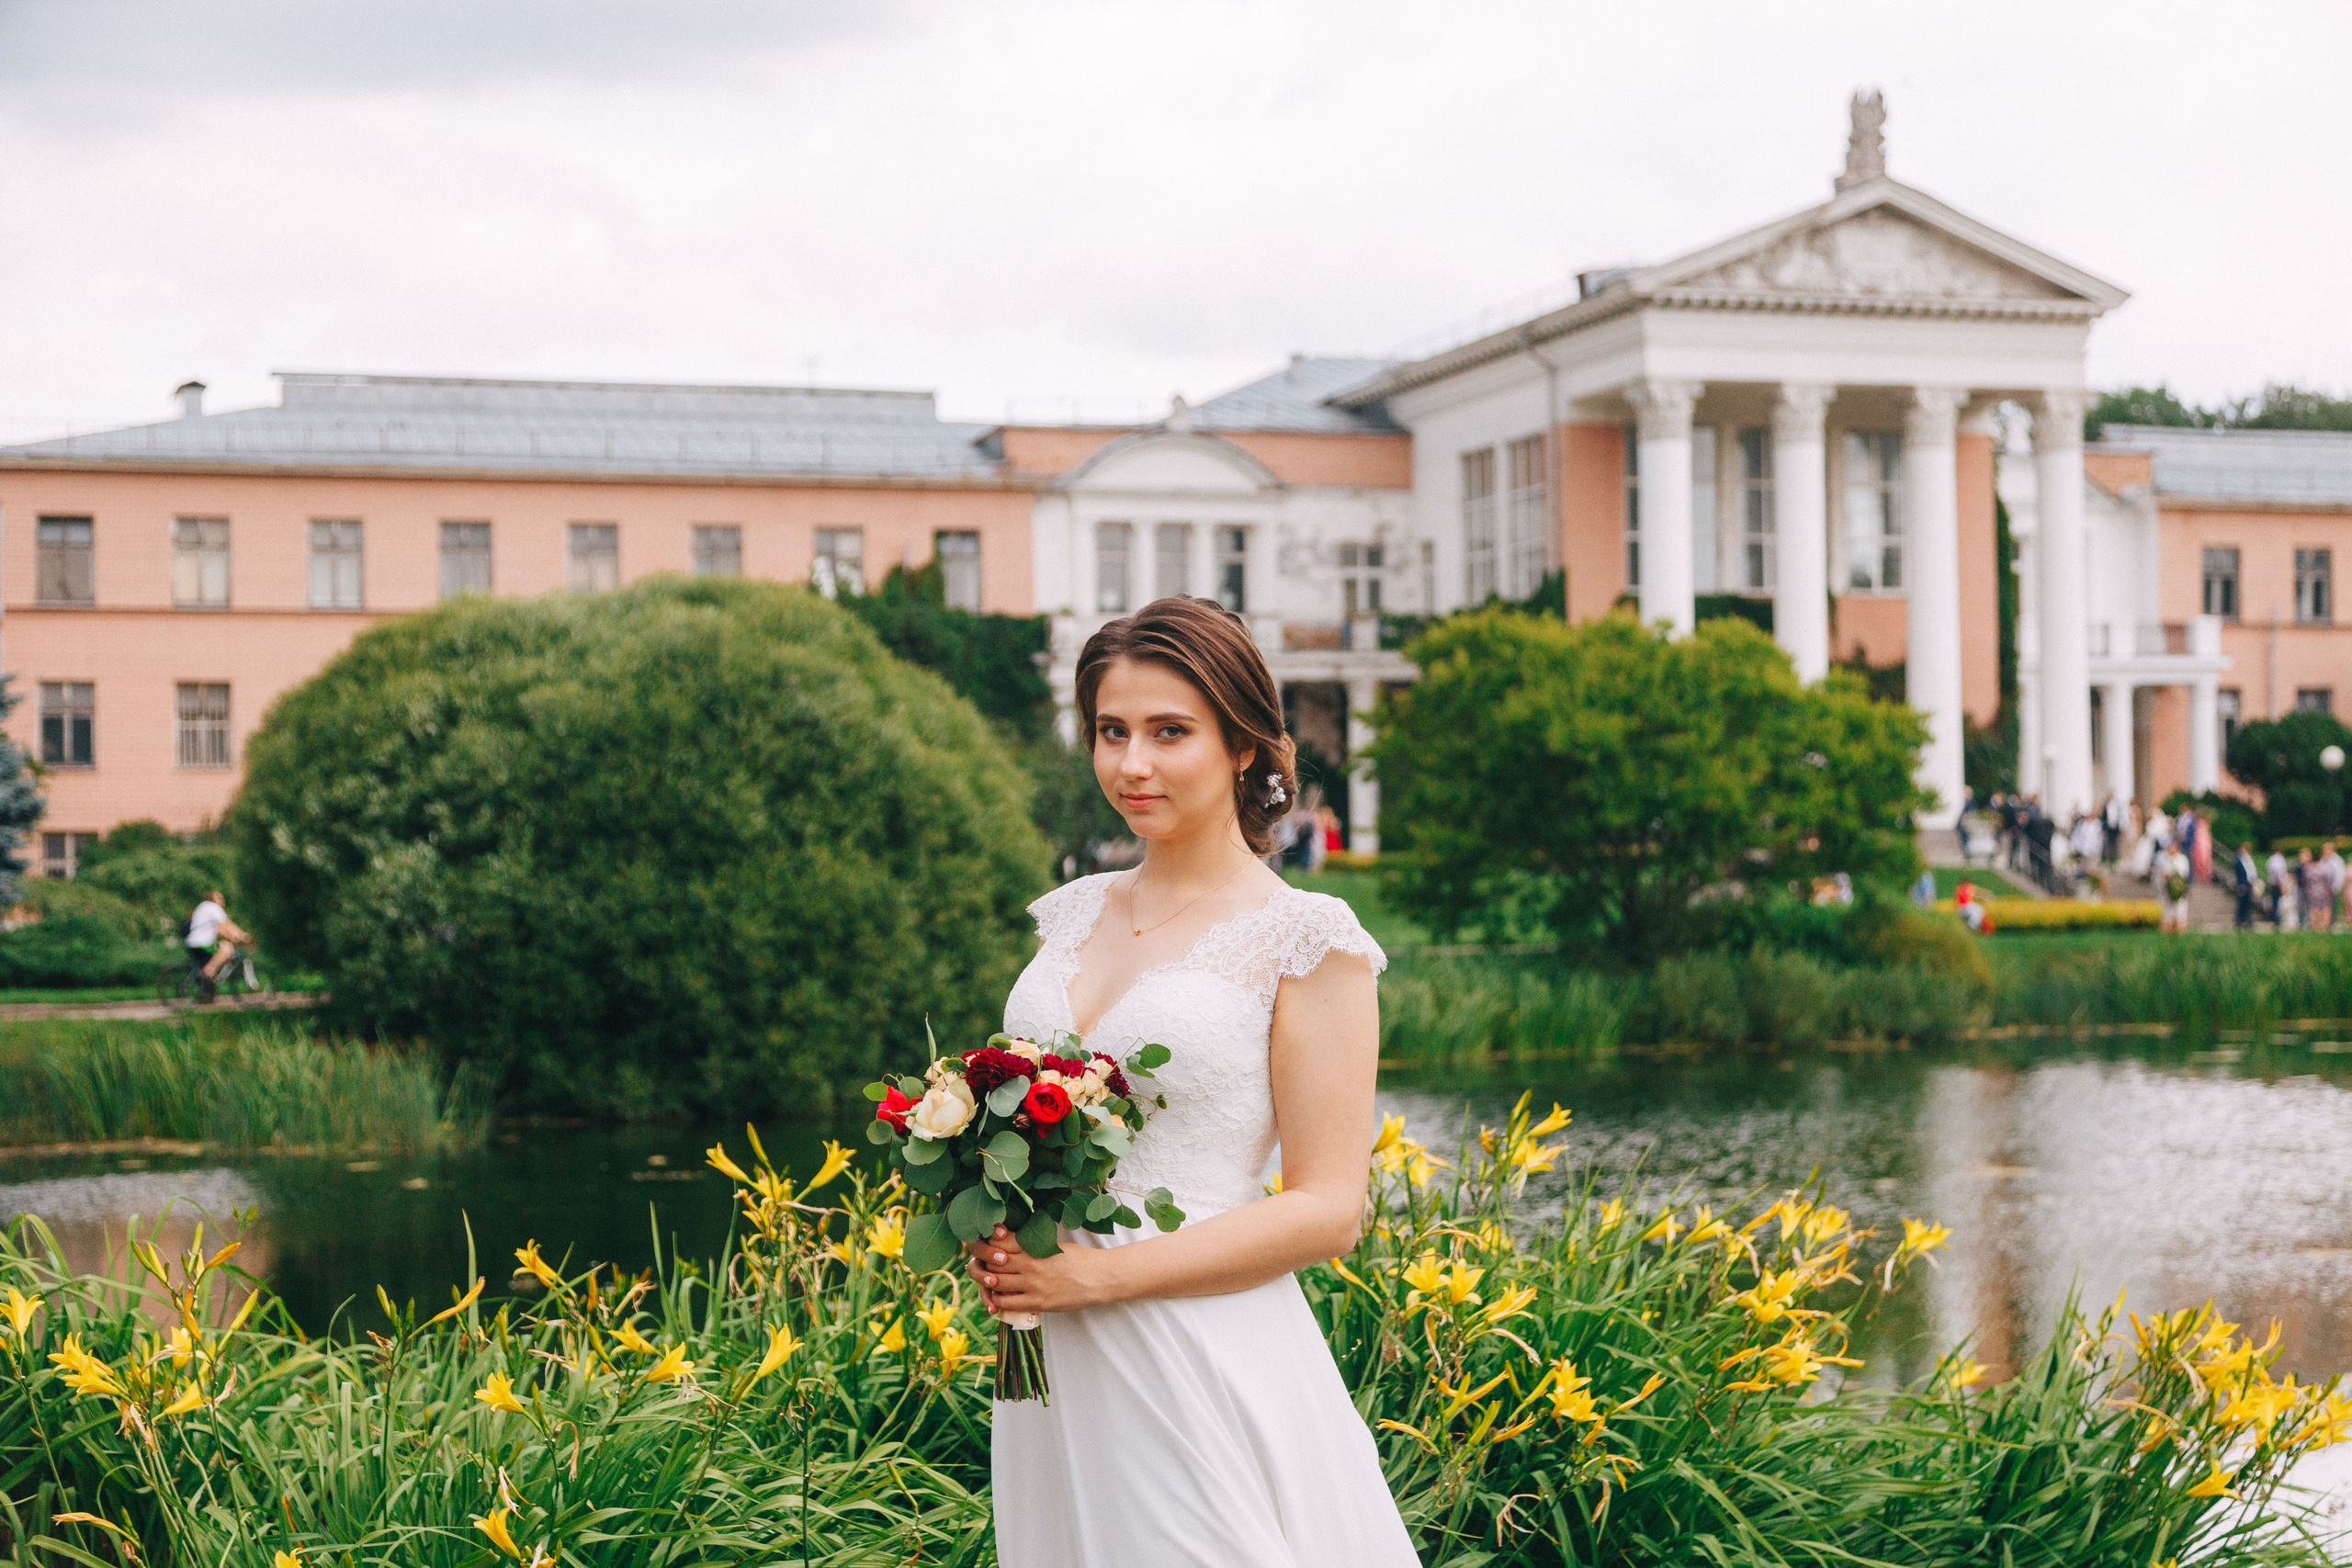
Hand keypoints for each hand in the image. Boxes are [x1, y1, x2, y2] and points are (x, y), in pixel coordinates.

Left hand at [963, 1224, 1109, 1315]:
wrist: (1099, 1278)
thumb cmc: (1078, 1259)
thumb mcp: (1054, 1244)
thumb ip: (1032, 1243)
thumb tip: (1009, 1241)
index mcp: (1035, 1245)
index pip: (1001, 1240)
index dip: (989, 1241)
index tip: (987, 1242)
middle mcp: (1031, 1263)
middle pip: (993, 1260)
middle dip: (984, 1260)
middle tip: (984, 1262)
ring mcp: (1033, 1284)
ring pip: (995, 1281)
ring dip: (988, 1280)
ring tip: (989, 1279)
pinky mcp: (1037, 1302)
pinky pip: (1005, 1302)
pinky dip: (996, 1299)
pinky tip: (998, 1296)